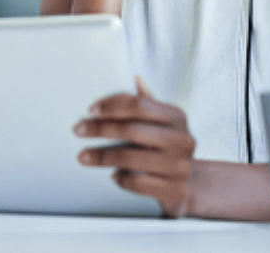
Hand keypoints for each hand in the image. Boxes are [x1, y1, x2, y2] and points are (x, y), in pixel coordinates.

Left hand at [73, 77, 195, 217]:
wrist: (190, 185)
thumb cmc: (167, 147)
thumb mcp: (162, 123)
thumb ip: (148, 103)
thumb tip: (136, 78)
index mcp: (176, 116)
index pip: (139, 105)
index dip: (112, 106)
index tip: (90, 111)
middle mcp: (182, 139)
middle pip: (132, 130)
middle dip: (100, 129)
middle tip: (78, 130)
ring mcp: (180, 166)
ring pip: (131, 158)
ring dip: (102, 156)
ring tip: (83, 156)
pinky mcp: (175, 190)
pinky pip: (138, 183)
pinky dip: (121, 179)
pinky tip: (113, 175)